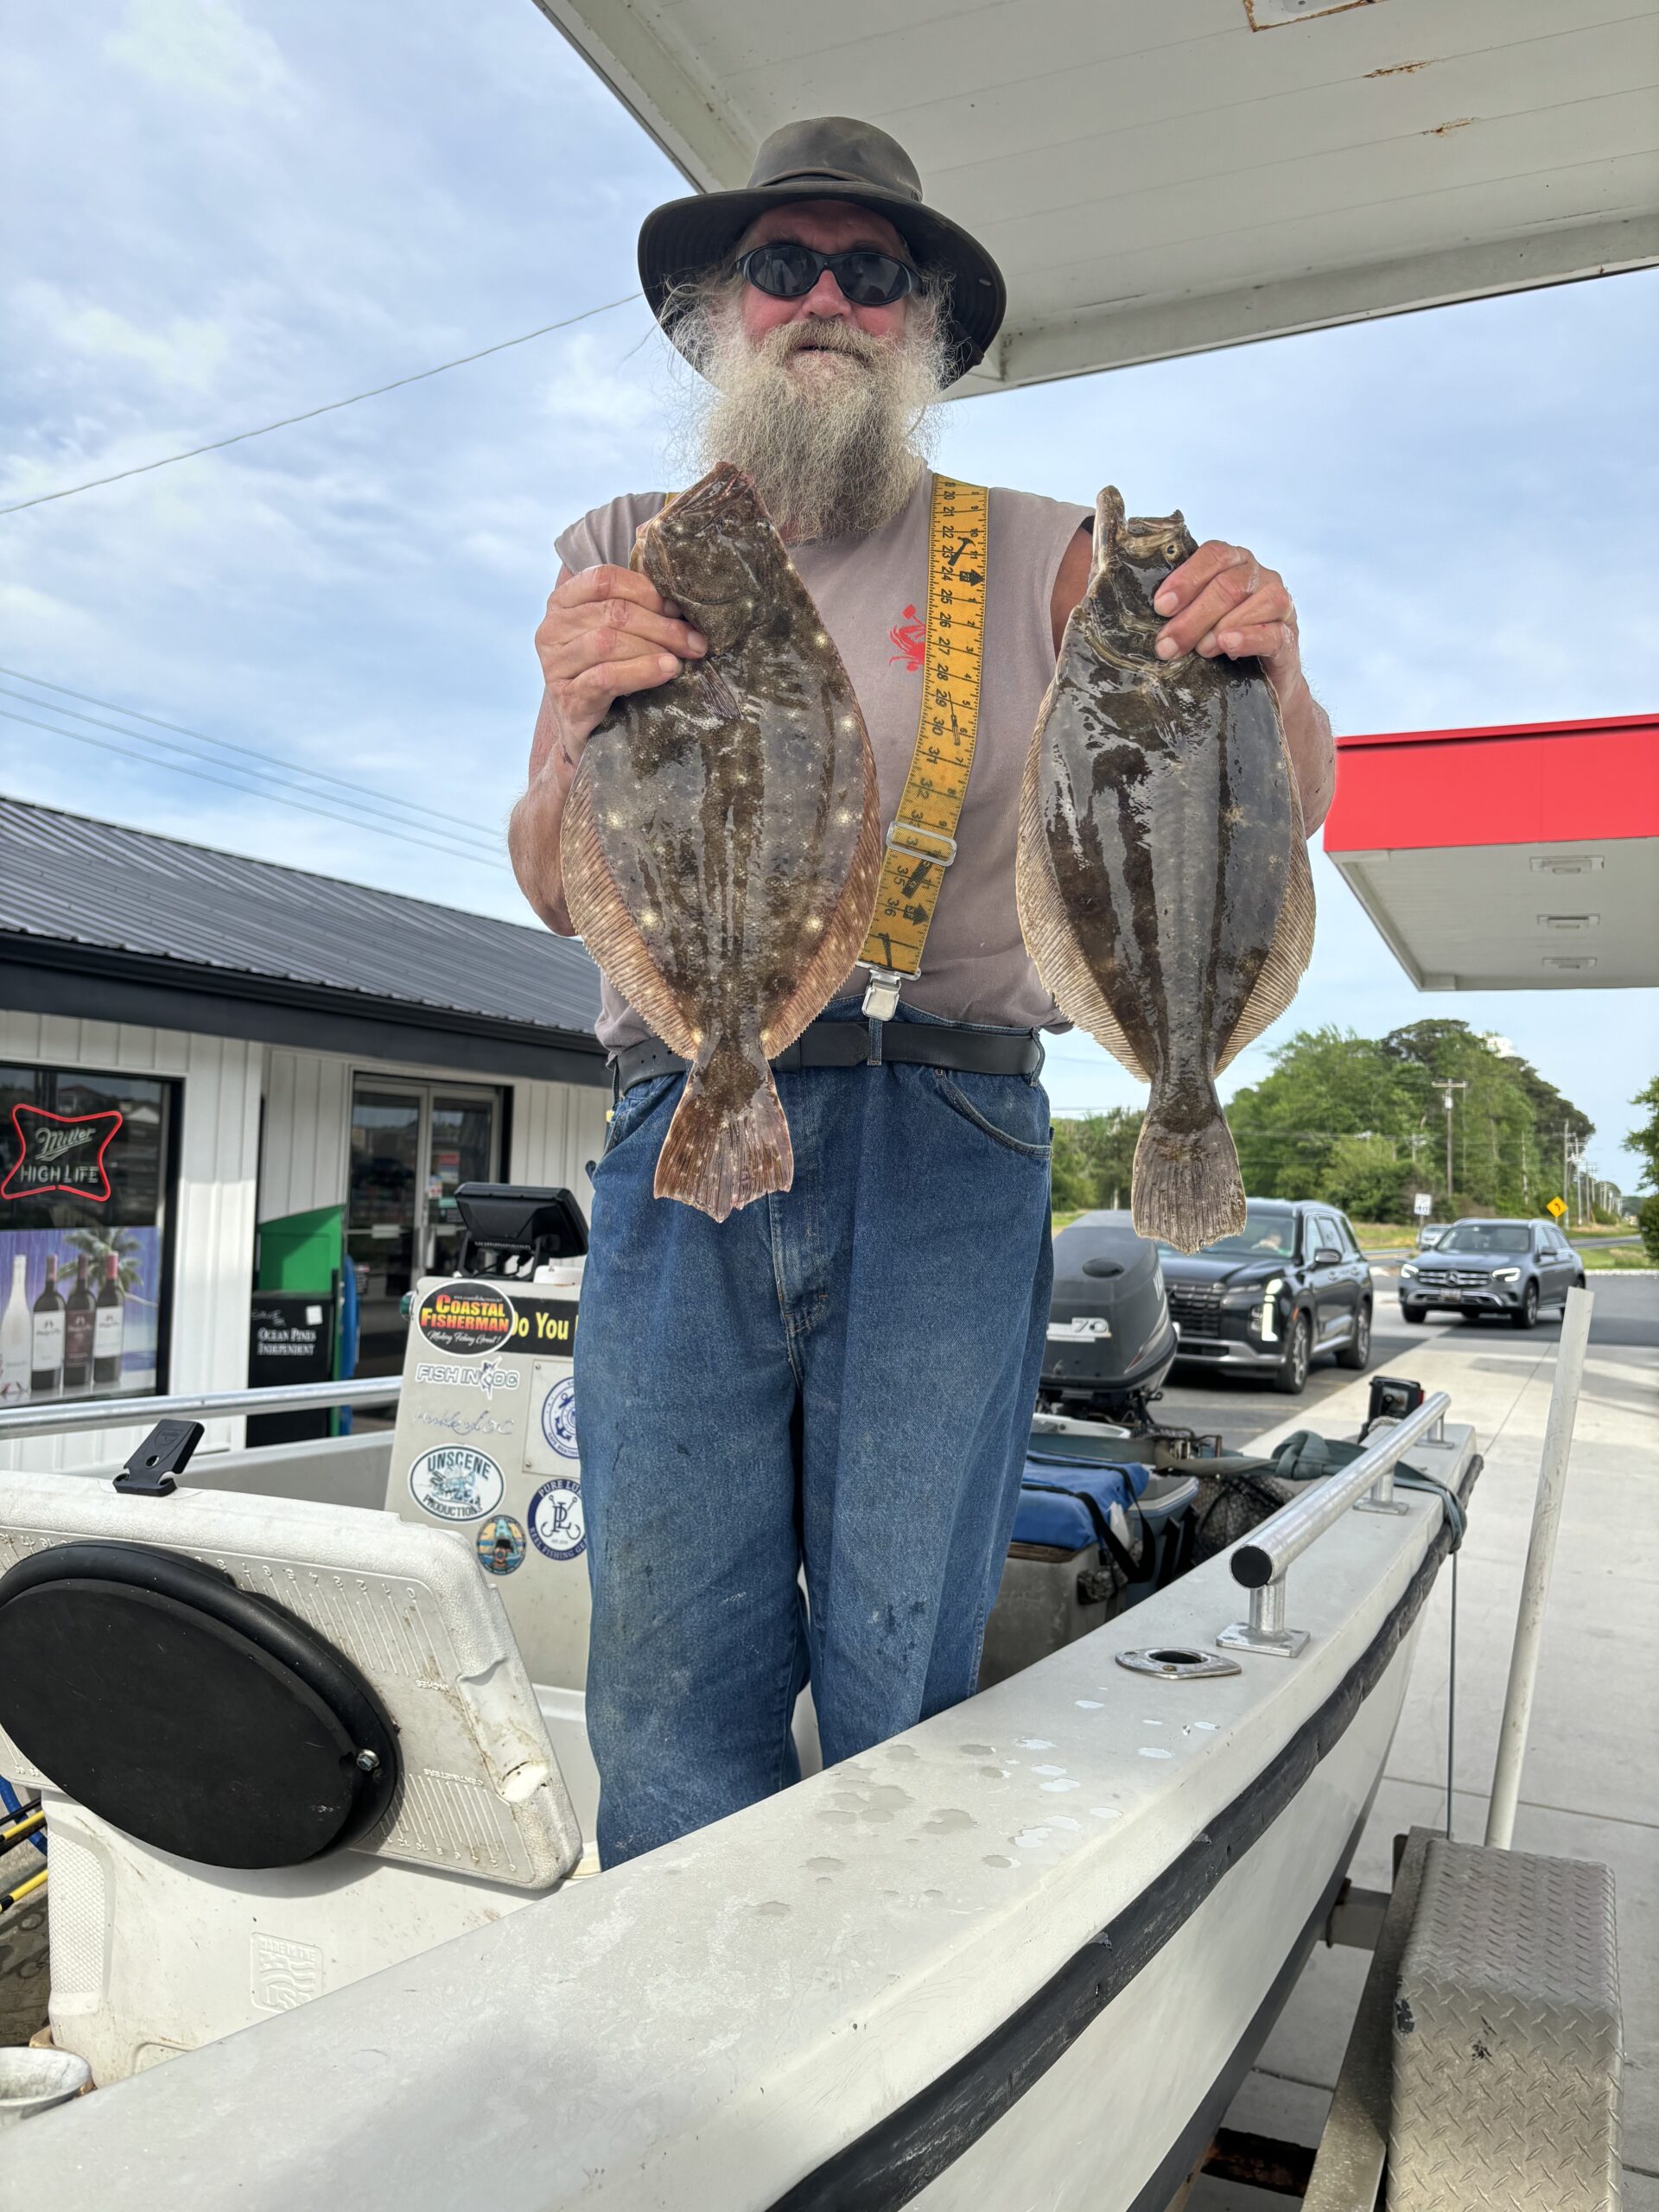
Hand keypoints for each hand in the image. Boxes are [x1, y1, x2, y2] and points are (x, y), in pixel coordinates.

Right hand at [532, 564, 706, 785]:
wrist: (589, 730)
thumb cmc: (607, 673)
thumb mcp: (618, 634)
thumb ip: (637, 608)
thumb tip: (677, 597)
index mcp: (562, 603)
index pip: (603, 579)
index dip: (645, 590)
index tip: (677, 609)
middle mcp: (551, 630)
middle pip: (612, 612)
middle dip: (661, 625)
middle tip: (695, 640)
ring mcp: (554, 666)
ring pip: (608, 642)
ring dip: (654, 648)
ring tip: (682, 658)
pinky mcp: (567, 698)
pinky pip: (606, 677)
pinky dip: (641, 671)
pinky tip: (667, 671)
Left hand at [1151, 542, 1301, 700]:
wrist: (1260, 684)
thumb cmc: (1216, 646)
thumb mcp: (1194, 621)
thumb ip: (1175, 608)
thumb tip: (1132, 611)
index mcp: (1233, 563)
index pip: (1213, 555)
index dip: (1186, 578)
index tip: (1160, 607)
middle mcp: (1259, 576)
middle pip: (1228, 584)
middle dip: (1192, 616)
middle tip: (1166, 646)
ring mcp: (1279, 604)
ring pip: (1255, 601)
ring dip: (1219, 625)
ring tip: (1198, 651)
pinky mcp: (1289, 637)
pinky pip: (1273, 631)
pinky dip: (1248, 637)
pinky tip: (1227, 645)